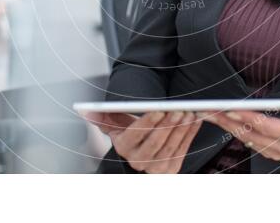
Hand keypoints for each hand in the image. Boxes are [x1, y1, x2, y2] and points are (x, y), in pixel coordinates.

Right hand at [82, 111, 202, 173]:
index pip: (136, 135)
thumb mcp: (115, 125)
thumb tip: (85, 110)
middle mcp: (139, 161)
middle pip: (155, 142)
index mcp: (124, 148)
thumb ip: (102, 116)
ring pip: (171, 147)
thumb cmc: (128, 133)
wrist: (139, 154)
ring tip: (189, 113)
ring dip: (182, 129)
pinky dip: (190, 135)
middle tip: (179, 110)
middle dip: (168, 125)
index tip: (159, 109)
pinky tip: (194, 121)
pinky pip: (183, 150)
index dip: (148, 122)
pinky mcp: (171, 169)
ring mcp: (156, 168)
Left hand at [198, 85, 279, 160]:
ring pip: (245, 138)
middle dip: (227, 120)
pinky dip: (233, 130)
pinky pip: (247, 141)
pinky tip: (221, 120)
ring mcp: (275, 151)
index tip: (230, 107)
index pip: (266, 125)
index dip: (247, 117)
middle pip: (249, 133)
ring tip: (207, 113)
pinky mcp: (270, 151)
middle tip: (207, 109)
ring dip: (225, 125)